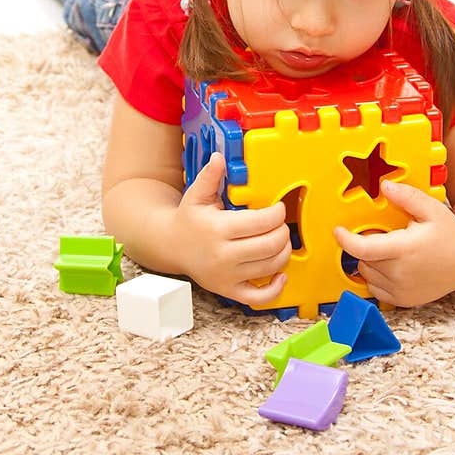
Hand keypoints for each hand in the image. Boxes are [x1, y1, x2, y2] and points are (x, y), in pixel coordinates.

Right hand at [177, 152, 290, 305]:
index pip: (262, 222)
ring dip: (284, 253)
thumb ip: (210, 175)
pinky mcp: (228, 291)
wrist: (171, 246)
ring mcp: (226, 276)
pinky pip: (259, 297)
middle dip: (283, 231)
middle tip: (281, 224)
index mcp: (218, 229)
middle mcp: (223, 255)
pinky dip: (276, 288)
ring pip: (270, 268)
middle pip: (271, 245)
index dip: (278, 213)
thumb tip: (219, 157)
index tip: (278, 208)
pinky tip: (280, 274)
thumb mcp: (197, 194)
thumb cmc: (189, 219)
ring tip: (280, 240)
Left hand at [333, 178, 454, 306]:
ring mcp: (401, 290)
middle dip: (366, 245)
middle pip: (363, 259)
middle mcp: (400, 273)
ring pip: (367, 274)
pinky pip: (376, 289)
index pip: (364, 248)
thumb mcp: (431, 209)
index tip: (338, 231)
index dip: (346, 240)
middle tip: (385, 235)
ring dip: (370, 261)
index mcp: (405, 249)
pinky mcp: (403, 301)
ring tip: (392, 250)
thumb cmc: (449, 233)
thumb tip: (384, 186)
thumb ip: (406, 197)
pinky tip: (393, 266)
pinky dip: (377, 277)